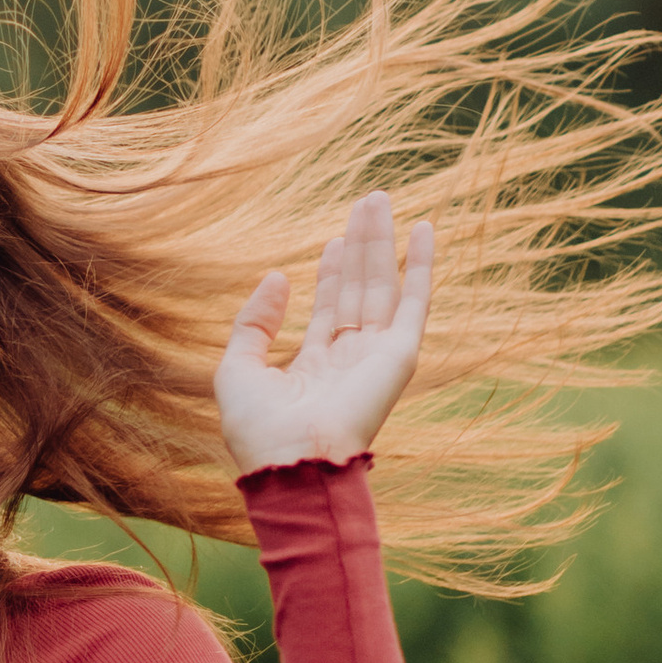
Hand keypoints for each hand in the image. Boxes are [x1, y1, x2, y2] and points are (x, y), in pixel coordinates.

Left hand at [214, 189, 434, 476]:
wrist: (293, 462)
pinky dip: (422, 264)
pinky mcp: (399, 354)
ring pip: (382, 285)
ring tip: (381, 200)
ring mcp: (376, 355)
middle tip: (366, 202)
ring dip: (384, 242)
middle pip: (357, 288)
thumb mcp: (237, 367)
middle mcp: (349, 359)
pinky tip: (424, 230)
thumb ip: (253, 322)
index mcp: (314, 368)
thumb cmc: (259, 428)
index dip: (330, 272)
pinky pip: (415, 300)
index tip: (332, 240)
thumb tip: (277, 277)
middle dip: (361, 245)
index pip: (328, 308)